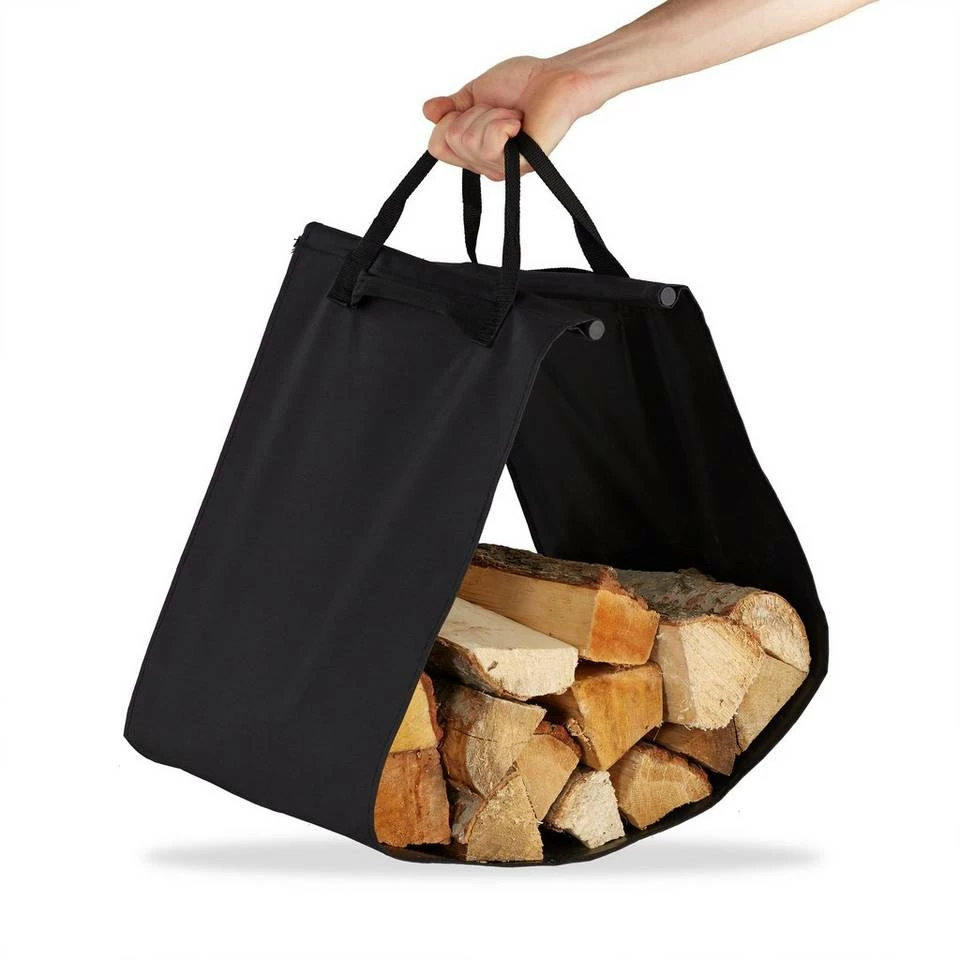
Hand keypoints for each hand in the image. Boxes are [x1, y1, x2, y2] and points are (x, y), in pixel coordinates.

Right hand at [423, 56, 599, 179]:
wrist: (553, 78)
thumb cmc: (521, 84)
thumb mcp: (474, 94)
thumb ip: (449, 108)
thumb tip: (427, 112)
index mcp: (474, 151)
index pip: (437, 147)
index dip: (447, 120)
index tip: (474, 107)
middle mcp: (486, 165)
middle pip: (451, 141)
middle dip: (473, 114)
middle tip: (499, 110)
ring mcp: (501, 168)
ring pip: (468, 141)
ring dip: (490, 116)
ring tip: (512, 115)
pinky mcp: (518, 167)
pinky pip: (490, 146)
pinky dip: (502, 123)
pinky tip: (519, 123)